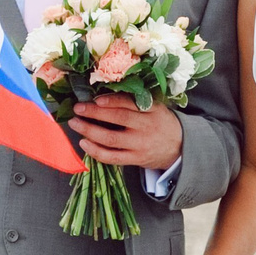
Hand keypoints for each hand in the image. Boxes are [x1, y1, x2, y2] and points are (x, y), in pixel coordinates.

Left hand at [69, 93, 183, 168]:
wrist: (180, 147)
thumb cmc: (161, 123)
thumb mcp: (156, 107)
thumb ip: (136, 101)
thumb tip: (104, 95)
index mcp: (152, 110)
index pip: (130, 103)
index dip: (112, 101)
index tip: (95, 98)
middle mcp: (146, 127)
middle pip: (117, 119)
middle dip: (94, 113)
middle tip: (77, 108)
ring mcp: (140, 145)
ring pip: (111, 139)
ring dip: (89, 131)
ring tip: (75, 123)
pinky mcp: (135, 159)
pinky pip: (112, 157)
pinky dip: (96, 151)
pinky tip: (84, 143)